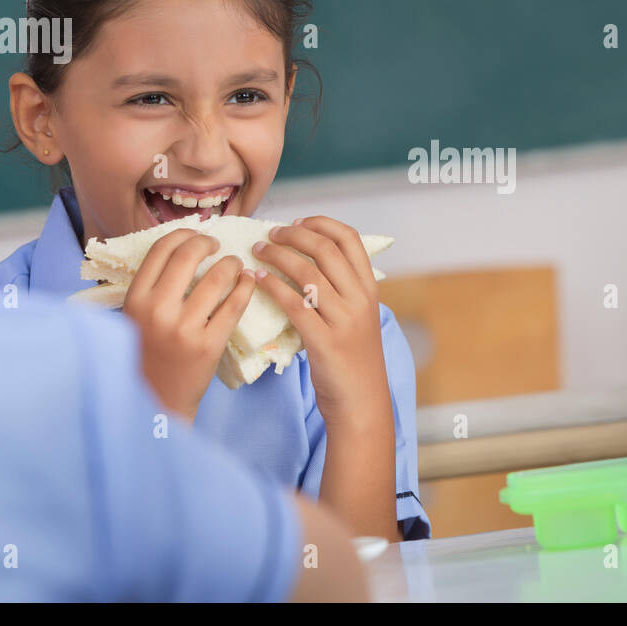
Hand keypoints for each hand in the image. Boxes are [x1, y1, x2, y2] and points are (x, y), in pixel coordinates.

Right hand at [121, 229, 255, 419]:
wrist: (155, 403)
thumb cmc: (146, 356)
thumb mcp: (136, 318)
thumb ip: (152, 288)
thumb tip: (182, 249)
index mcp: (136, 299)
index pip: (161, 249)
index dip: (183, 234)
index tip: (197, 235)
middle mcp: (157, 309)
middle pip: (189, 255)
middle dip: (208, 243)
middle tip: (218, 247)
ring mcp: (184, 328)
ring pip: (216, 278)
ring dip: (231, 264)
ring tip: (236, 265)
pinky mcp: (209, 345)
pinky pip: (234, 306)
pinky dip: (244, 288)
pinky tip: (247, 282)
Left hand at [250, 216, 391, 429]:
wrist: (361, 402)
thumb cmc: (353, 359)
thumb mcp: (356, 317)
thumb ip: (340, 290)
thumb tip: (303, 259)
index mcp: (369, 289)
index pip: (349, 239)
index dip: (320, 224)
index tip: (296, 223)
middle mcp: (360, 299)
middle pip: (325, 250)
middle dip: (293, 235)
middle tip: (270, 233)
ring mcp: (344, 320)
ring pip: (308, 273)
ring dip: (278, 256)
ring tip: (257, 251)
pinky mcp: (325, 342)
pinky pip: (294, 304)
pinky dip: (272, 286)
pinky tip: (256, 280)